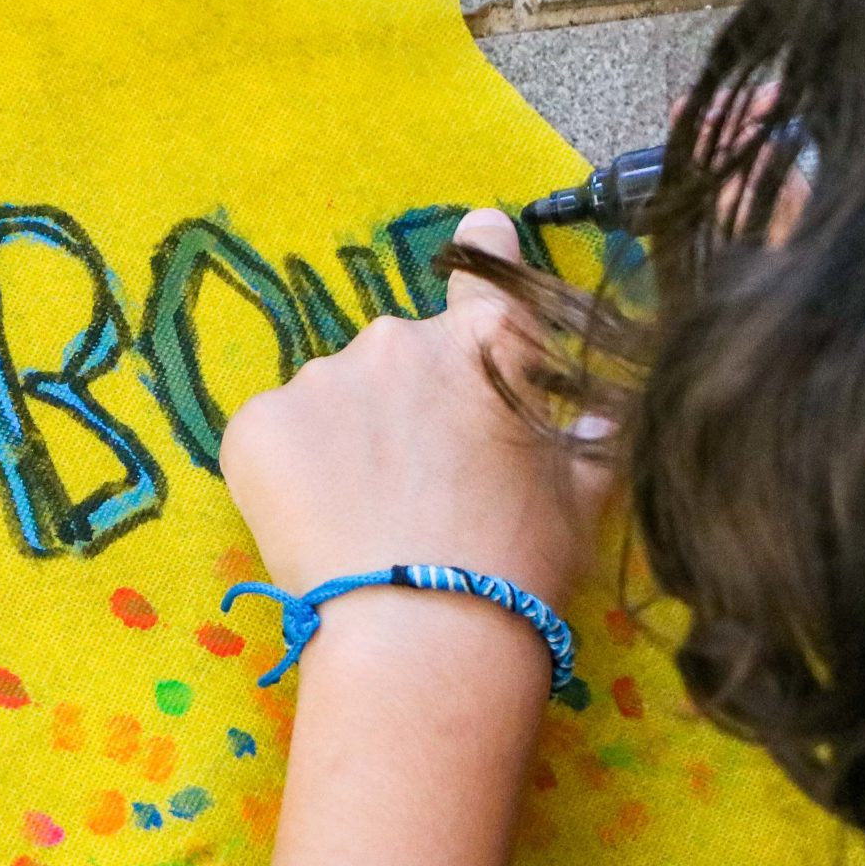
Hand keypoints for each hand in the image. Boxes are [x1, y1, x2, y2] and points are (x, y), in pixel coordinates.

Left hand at [218, 208, 612, 617]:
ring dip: (344, 442)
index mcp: (492, 345)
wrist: (427, 633)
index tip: (478, 232)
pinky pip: (275, 436)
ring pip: (332, 400)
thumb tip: (604, 415)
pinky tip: (319, 526)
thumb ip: (589, 438)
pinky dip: (289, 471)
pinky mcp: (260, 422)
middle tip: (414, 489)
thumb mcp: (582, 496)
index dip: (486, 247)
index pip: (487, 266)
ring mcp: (325, 377)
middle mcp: (404, 340)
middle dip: (403, 408)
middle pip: (398, 358)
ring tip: (366, 521)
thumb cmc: (520, 570)